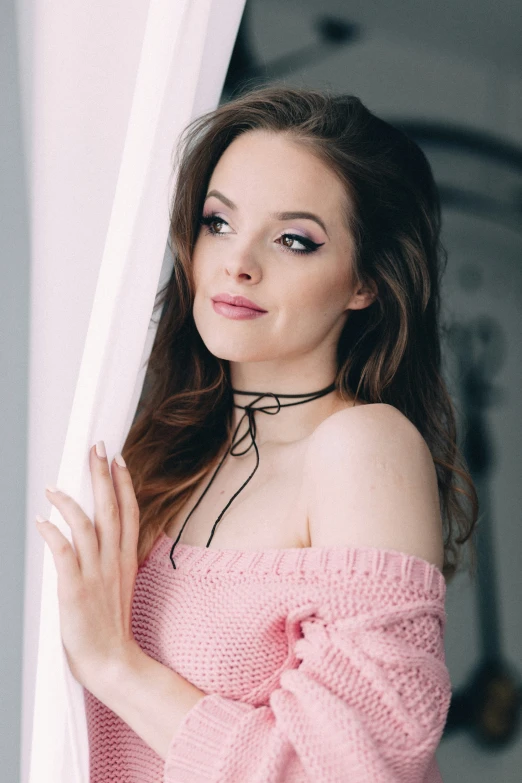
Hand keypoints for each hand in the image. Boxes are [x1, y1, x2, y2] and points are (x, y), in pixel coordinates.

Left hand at [36, 441, 140, 692]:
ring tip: (57, 485)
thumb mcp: (122, 584)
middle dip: (102, 477)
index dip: (124, 484)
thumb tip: (107, 536)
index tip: (119, 460)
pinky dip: (54, 535)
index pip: (129, 512)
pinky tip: (43, 520)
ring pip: (87, 527)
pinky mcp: (74, 590)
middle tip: (96, 450)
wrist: (112, 662)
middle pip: (111, 510)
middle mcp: (113, 561)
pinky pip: (64, 555)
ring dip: (72, 503)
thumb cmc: (111, 626)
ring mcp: (95, 574)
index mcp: (126, 559)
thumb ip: (116, 558)